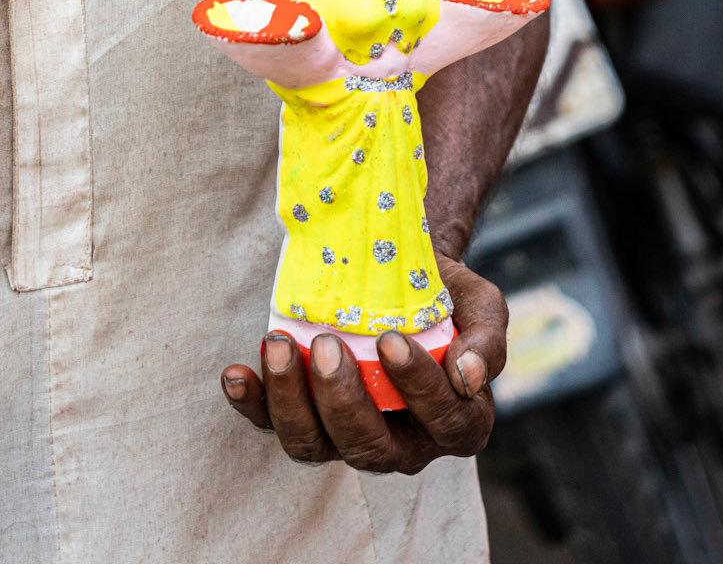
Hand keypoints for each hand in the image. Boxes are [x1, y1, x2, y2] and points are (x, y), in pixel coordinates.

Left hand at [219, 257, 505, 474]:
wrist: (399, 274)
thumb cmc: (444, 295)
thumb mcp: (480, 306)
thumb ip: (486, 339)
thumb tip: (468, 376)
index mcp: (455, 421)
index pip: (444, 421)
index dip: (418, 387)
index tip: (392, 339)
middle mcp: (402, 442)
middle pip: (372, 449)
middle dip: (345, 400)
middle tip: (327, 344)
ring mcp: (348, 433)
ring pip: (316, 446)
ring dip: (292, 401)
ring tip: (279, 346)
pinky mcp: (306, 414)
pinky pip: (273, 424)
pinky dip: (252, 403)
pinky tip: (236, 373)